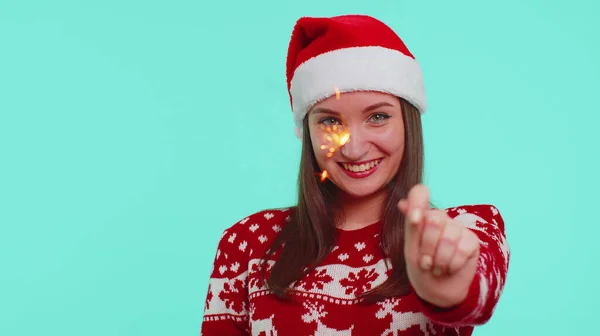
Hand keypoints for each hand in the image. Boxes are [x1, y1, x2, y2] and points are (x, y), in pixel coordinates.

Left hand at [398, 184, 480, 307]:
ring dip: (439, 260)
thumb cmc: (421, 266)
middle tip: (425, 260)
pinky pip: (462, 250)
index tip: (414, 219)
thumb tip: (403, 203)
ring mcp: (457, 228)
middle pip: (434, 219)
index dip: (418, 202)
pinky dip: (452, 265)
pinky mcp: (472, 240)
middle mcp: (440, 218)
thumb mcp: (411, 248)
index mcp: (421, 216)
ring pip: (448, 238)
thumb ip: (411, 225)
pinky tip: (449, 268)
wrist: (437, 289)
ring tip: (436, 267)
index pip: (420, 193)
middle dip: (427, 246)